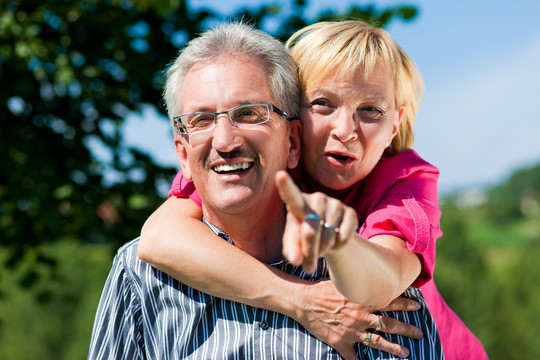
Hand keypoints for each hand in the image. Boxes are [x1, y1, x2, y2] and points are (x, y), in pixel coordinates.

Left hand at [275, 170, 357, 272]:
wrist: (328, 235)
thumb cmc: (303, 238)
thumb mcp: (293, 244)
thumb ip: (291, 250)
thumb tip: (295, 260)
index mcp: (297, 204)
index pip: (291, 195)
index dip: (285, 186)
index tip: (280, 175)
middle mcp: (316, 198)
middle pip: (311, 229)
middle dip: (309, 252)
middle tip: (307, 267)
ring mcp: (335, 203)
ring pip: (328, 235)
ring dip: (324, 250)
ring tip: (321, 249)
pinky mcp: (350, 212)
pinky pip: (343, 237)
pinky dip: (338, 247)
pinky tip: (334, 243)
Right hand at [296, 280, 422, 358]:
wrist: (303, 300)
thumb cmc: (321, 288)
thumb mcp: (342, 281)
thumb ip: (357, 283)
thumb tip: (369, 277)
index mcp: (362, 301)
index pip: (389, 302)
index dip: (405, 304)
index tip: (418, 305)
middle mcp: (360, 317)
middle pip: (389, 325)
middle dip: (406, 329)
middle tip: (419, 333)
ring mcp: (351, 331)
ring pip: (377, 342)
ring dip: (393, 348)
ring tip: (406, 352)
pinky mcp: (340, 342)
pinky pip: (352, 356)